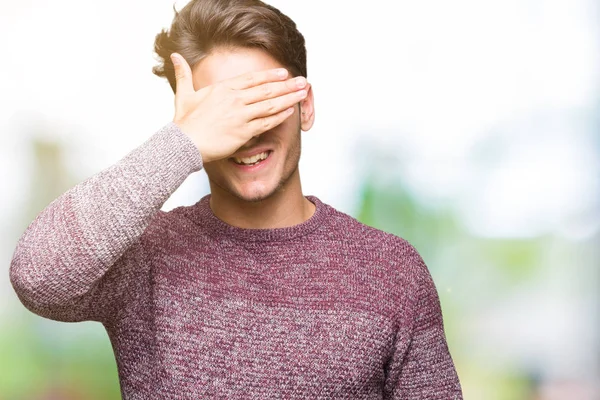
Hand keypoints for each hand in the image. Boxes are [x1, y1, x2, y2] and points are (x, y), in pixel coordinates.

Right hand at [170, 52, 307, 162]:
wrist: (183, 143)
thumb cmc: (184, 122)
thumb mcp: (184, 94)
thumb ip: (183, 74)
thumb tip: (175, 57)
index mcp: (223, 89)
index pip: (252, 79)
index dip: (270, 75)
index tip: (284, 73)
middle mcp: (234, 100)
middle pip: (266, 90)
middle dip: (287, 85)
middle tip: (303, 82)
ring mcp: (240, 116)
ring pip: (270, 105)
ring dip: (289, 98)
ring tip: (303, 94)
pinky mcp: (243, 132)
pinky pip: (266, 123)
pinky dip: (279, 117)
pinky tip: (290, 112)